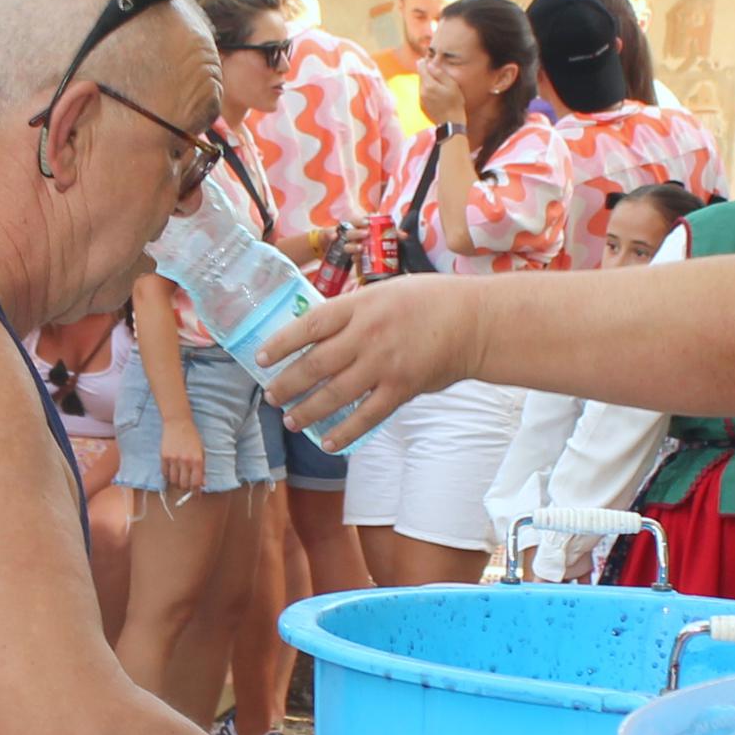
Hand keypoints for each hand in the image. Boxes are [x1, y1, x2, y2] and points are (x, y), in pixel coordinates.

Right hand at [158, 421, 206, 495]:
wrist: (178, 423)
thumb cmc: (192, 437)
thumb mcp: (201, 452)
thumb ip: (203, 468)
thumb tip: (203, 483)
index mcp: (197, 460)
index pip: (196, 483)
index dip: (196, 492)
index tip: (196, 495)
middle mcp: (185, 461)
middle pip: (184, 485)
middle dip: (186, 488)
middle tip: (187, 486)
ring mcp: (173, 459)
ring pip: (174, 481)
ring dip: (177, 483)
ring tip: (179, 479)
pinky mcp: (164, 457)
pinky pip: (165, 474)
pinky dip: (168, 476)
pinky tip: (172, 473)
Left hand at [249, 274, 484, 445]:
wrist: (474, 321)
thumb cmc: (430, 301)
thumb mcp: (385, 292)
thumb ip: (354, 313)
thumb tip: (320, 333)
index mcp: (360, 306)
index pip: (309, 325)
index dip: (280, 344)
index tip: (260, 358)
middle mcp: (367, 335)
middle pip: (315, 364)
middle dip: (287, 383)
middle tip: (270, 396)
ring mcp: (384, 364)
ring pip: (335, 394)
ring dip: (308, 410)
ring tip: (290, 420)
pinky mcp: (402, 389)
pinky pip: (367, 416)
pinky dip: (345, 432)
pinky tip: (328, 442)